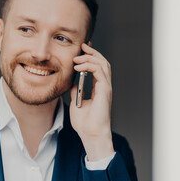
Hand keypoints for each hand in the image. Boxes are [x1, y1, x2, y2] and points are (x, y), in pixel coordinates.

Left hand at [69, 43, 114, 160]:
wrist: (90, 134)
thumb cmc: (85, 123)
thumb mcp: (76, 102)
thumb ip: (77, 91)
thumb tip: (73, 82)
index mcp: (99, 88)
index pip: (97, 67)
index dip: (91, 56)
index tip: (82, 49)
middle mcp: (104, 86)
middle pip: (102, 62)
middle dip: (92, 52)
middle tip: (82, 46)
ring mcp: (106, 88)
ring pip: (103, 64)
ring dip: (89, 58)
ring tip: (77, 57)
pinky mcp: (105, 91)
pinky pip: (100, 72)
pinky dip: (89, 66)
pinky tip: (78, 67)